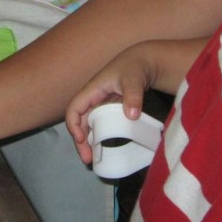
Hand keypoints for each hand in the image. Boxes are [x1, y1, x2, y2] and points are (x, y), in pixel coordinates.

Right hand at [65, 44, 153, 164]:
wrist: (148, 61)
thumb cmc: (137, 67)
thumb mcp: (135, 79)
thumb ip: (133, 95)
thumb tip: (131, 115)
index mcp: (93, 89)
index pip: (74, 108)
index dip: (74, 125)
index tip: (82, 140)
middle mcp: (94, 98)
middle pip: (80, 121)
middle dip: (80, 140)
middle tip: (88, 159)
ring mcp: (102, 103)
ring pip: (90, 124)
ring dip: (89, 141)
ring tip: (94, 158)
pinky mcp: (111, 108)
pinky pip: (101, 124)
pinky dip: (100, 136)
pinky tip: (106, 147)